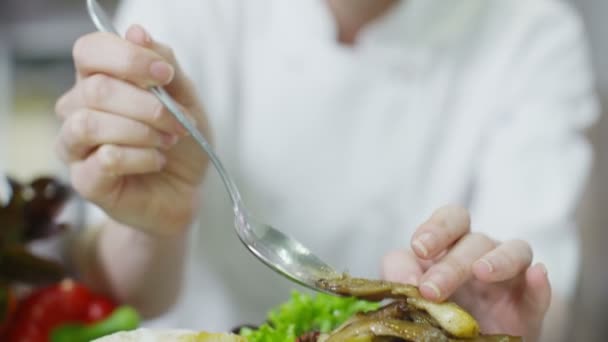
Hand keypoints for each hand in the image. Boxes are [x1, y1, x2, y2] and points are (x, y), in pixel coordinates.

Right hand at [55, 25, 207, 234]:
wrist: (186, 191)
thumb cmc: (181, 142)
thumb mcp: (184, 96)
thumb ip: (163, 64)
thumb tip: (136, 32)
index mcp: (98, 80)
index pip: (90, 51)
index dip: (128, 57)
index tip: (165, 75)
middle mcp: (77, 109)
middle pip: (96, 89)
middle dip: (149, 105)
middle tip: (178, 122)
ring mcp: (76, 146)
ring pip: (91, 123)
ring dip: (142, 131)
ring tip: (168, 140)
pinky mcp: (85, 180)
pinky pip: (105, 158)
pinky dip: (141, 157)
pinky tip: (156, 160)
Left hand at [382, 205, 550, 340]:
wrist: (460, 339)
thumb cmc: (433, 305)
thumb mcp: (409, 285)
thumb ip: (400, 271)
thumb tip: (405, 278)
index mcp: (453, 244)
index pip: (451, 219)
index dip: (436, 228)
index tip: (419, 248)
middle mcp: (483, 253)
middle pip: (475, 242)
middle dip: (452, 264)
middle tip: (431, 290)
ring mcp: (510, 277)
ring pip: (515, 251)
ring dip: (498, 260)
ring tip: (482, 272)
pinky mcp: (528, 306)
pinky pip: (538, 291)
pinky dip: (539, 283)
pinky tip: (536, 277)